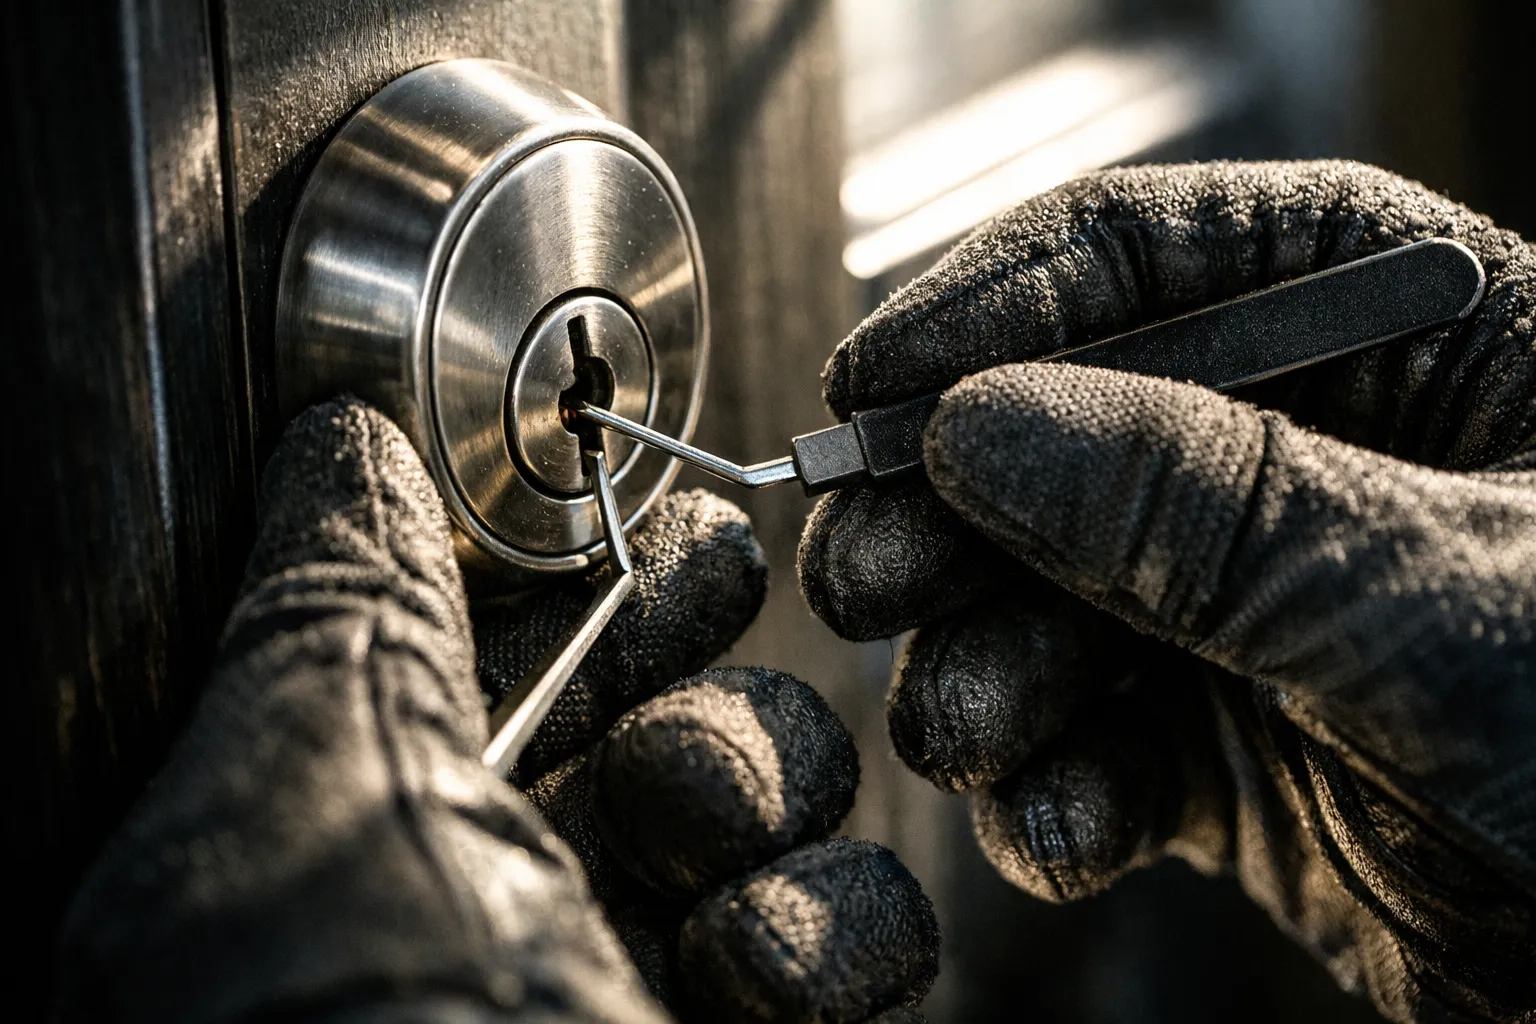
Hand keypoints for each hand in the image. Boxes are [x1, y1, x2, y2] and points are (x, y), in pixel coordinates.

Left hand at [59, 398, 936, 1022]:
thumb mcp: (318, 797)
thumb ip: (339, 603)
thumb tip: (336, 444)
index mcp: (361, 830)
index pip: (510, 652)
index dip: (605, 576)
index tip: (680, 530)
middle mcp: (500, 906)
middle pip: (665, 714)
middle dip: (702, 686)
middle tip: (700, 683)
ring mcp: (638, 981)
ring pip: (782, 811)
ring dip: (766, 802)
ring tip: (709, 861)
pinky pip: (863, 939)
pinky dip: (836, 937)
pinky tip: (760, 982)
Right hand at [799, 161, 1535, 1020]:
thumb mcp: (1439, 605)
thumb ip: (1202, 508)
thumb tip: (976, 426)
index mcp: (1425, 339)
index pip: (1168, 252)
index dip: (997, 304)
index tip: (870, 389)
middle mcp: (1322, 458)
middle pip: (1071, 426)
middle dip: (954, 509)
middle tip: (864, 573)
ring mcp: (1262, 608)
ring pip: (1052, 595)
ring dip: (984, 667)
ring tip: (967, 729)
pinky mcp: (1230, 749)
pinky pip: (1091, 739)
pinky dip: (1052, 791)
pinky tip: (1066, 831)